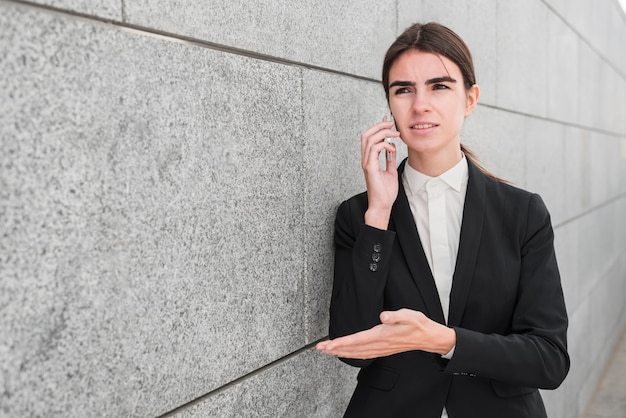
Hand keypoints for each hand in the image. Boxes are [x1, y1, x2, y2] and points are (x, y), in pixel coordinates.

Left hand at [316, 309, 455, 358]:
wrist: (429, 338)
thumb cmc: (419, 324)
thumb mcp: (410, 315)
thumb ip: (396, 315)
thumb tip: (384, 315)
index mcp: (383, 335)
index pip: (357, 340)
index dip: (341, 342)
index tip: (328, 344)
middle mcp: (380, 344)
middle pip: (353, 349)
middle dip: (335, 349)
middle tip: (320, 349)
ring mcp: (381, 349)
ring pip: (357, 353)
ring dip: (341, 352)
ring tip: (327, 351)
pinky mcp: (383, 350)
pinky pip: (364, 355)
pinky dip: (352, 355)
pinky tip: (346, 353)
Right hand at [361, 116, 399, 228]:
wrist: (382, 205)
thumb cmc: (385, 192)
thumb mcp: (390, 171)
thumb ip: (389, 160)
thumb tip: (391, 150)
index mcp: (370, 159)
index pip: (370, 138)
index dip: (378, 127)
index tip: (388, 121)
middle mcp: (366, 159)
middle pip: (366, 134)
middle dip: (379, 126)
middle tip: (392, 123)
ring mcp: (366, 163)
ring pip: (369, 139)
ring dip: (383, 133)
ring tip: (395, 133)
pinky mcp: (370, 167)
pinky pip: (374, 149)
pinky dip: (384, 145)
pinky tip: (392, 148)